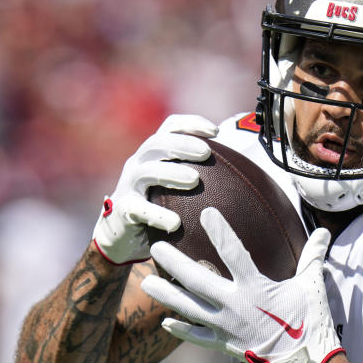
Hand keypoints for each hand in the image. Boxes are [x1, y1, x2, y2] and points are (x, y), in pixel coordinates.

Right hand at [92, 114, 217, 264]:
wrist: (121, 238)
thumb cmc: (157, 209)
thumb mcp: (174, 189)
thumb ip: (197, 177)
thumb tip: (241, 174)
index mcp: (153, 155)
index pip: (169, 128)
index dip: (191, 124)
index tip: (216, 132)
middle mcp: (138, 164)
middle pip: (157, 143)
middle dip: (182, 144)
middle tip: (206, 153)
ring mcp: (128, 186)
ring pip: (146, 171)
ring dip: (171, 173)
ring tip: (194, 180)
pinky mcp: (122, 210)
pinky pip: (139, 209)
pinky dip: (157, 214)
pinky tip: (176, 223)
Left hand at [140, 207, 342, 362]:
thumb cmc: (312, 322)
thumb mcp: (312, 286)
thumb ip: (313, 257)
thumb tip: (325, 231)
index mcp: (256, 288)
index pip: (234, 253)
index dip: (220, 232)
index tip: (207, 213)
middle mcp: (235, 306)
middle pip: (197, 282)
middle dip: (174, 263)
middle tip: (156, 247)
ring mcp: (227, 328)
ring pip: (189, 309)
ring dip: (167, 295)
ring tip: (147, 283)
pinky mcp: (226, 345)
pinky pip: (198, 337)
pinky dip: (181, 330)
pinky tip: (165, 322)